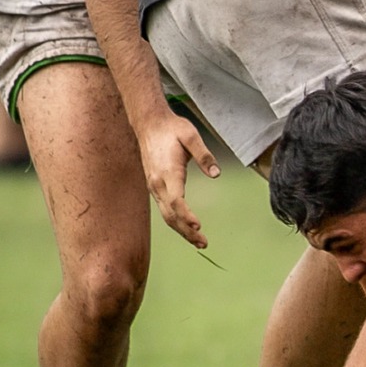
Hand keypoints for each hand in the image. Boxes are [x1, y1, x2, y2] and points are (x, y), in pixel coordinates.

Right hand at [139, 111, 220, 247]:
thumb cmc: (172, 128)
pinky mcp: (155, 186)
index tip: (198, 226)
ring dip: (181, 230)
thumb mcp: (191, 136)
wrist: (149, 123)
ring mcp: (154, 186)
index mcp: (167, 172)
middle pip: (171, 214)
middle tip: (203, 243)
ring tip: (198, 241)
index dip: (186, 215)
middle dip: (186, 231)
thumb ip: (204, 155)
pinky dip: (175, 221)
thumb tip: (216, 174)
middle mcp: (158, 183)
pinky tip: (185, 227)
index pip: (177, 200)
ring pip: (166, 214)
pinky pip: (164, 208)